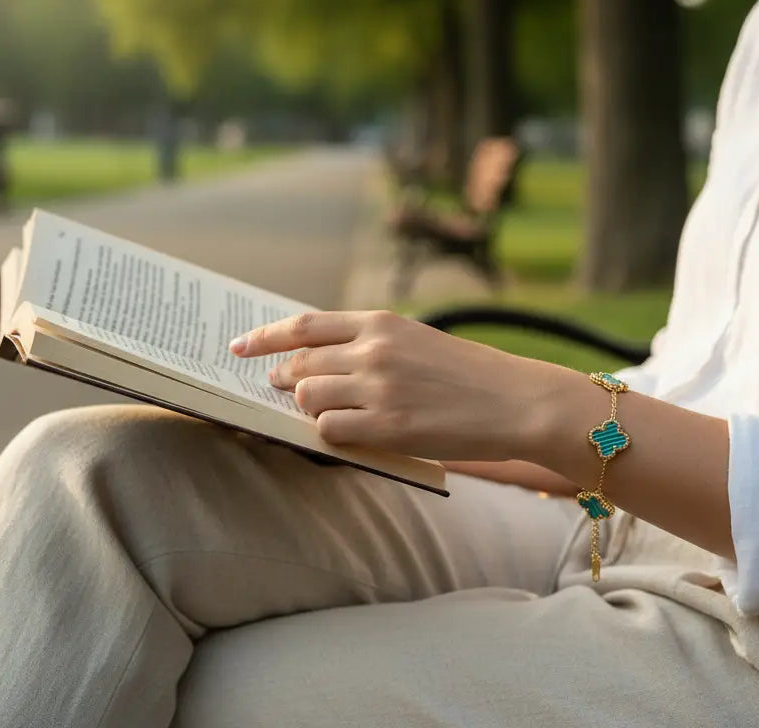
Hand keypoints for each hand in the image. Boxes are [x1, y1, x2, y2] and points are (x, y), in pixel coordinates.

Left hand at [229, 310, 579, 461]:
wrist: (519, 401)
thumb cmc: (474, 375)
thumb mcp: (420, 342)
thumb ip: (373, 346)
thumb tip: (320, 367)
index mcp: (381, 323)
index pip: (304, 326)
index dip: (265, 337)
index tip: (239, 346)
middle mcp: (373, 351)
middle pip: (299, 366)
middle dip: (283, 381)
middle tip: (282, 392)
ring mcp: (378, 390)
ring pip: (307, 399)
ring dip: (308, 410)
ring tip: (332, 415)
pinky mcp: (388, 428)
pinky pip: (330, 431)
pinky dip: (331, 434)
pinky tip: (351, 434)